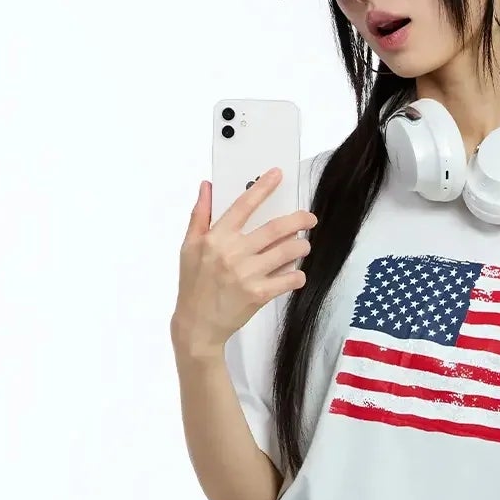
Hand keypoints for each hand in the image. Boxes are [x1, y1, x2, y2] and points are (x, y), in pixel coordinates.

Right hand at [170, 167, 315, 359]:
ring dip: (301, 246)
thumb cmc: (193, 284)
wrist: (197, 325)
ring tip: (304, 245)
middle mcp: (233, 253)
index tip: (278, 174)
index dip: (263, 188)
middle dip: (298, 220)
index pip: (243, 205)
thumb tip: (207, 186)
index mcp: (216, 238)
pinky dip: (297, 275)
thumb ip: (199, 215)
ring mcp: (247, 274)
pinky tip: (296, 274)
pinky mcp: (258, 295)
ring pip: (287, 252)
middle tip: (310, 218)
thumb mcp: (188, 246)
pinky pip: (288, 280)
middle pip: (275, 228)